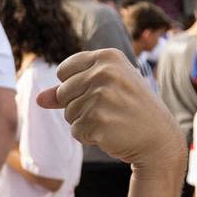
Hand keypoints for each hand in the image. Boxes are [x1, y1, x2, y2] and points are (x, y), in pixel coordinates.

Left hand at [38, 49, 182, 170]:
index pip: (63, 70)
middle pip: (63, 93)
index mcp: (108, 57)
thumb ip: (68, 90)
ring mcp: (101, 97)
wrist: (158, 139)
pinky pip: (76, 131)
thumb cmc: (130, 110)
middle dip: (79, 106)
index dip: (74, 86)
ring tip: (113, 120)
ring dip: (86, 122)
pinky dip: (89, 136)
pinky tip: (111, 133)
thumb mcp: (104, 90)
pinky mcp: (98, 121)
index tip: (101, 91)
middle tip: (110, 109)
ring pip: (69, 114)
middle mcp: (104, 73)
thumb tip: (38, 99)